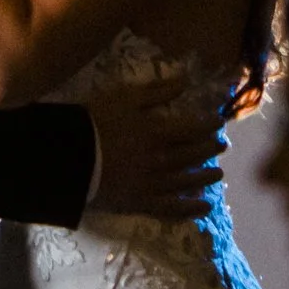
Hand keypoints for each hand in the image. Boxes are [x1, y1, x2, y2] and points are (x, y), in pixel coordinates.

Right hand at [85, 74, 227, 220]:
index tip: (218, 122)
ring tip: (218, 174)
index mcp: (156, 132)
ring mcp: (151, 185)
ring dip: (205, 177)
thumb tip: (185, 80)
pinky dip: (189, 208)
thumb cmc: (93, 123)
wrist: (67, 158)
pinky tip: (203, 207)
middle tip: (221, 146)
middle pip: (192, 155)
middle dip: (209, 149)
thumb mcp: (123, 99)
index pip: (192, 128)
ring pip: (187, 181)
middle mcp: (160, 160)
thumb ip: (155, 91)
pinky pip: (171, 208)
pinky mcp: (140, 203)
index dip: (208, 125)